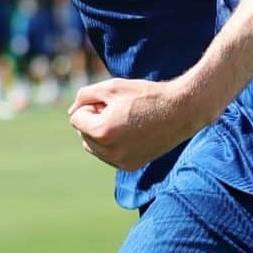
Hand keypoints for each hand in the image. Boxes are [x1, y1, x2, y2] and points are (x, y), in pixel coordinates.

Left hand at [69, 77, 210, 171]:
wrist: (181, 110)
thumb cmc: (147, 95)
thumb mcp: (112, 87)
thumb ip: (84, 96)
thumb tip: (71, 112)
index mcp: (102, 131)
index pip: (76, 118)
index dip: (92, 105)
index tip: (112, 101)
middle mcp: (109, 151)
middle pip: (83, 133)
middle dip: (95, 120)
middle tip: (121, 109)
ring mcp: (120, 161)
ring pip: (93, 146)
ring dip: (101, 133)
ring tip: (125, 121)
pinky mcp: (130, 166)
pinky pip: (108, 155)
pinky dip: (113, 144)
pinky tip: (132, 132)